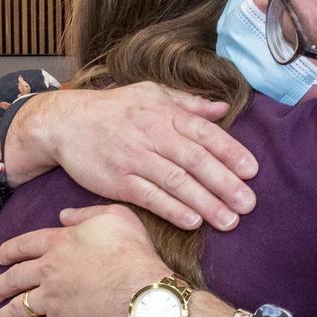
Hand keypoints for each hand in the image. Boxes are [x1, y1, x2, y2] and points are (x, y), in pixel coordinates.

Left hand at [0, 204, 173, 316]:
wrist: (136, 292)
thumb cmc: (130, 252)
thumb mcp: (114, 216)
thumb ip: (85, 213)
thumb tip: (63, 214)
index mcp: (59, 243)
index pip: (26, 245)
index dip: (10, 250)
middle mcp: (48, 271)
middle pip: (15, 278)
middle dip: (0, 286)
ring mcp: (52, 300)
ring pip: (19, 308)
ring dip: (4, 316)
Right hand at [12, 82, 257, 231]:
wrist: (65, 123)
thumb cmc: (113, 109)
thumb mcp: (151, 94)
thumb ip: (188, 103)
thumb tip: (223, 108)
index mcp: (164, 113)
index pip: (205, 133)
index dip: (230, 152)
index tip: (252, 171)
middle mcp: (151, 135)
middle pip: (195, 160)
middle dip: (225, 183)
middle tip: (249, 204)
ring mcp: (134, 159)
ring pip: (176, 182)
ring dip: (205, 203)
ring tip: (229, 221)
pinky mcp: (117, 181)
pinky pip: (149, 197)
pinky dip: (172, 209)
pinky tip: (193, 222)